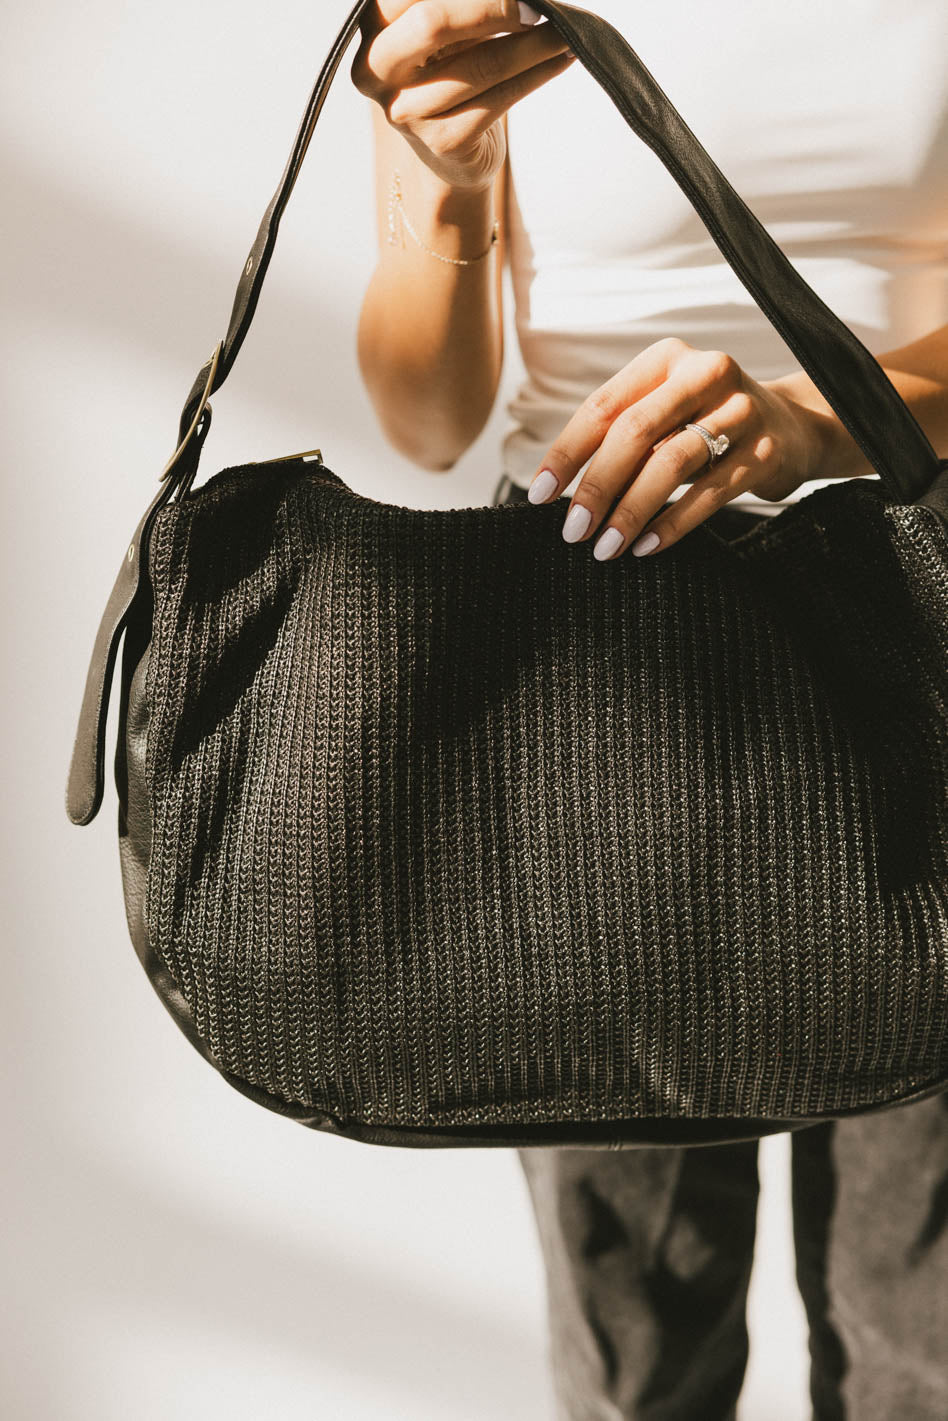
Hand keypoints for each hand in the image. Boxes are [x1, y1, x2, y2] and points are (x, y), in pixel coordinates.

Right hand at [351, 1, 574, 191]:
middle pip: (432, 23)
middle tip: (537, 5)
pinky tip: (561, 59)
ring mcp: (406, 112)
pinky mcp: (442, 142)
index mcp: (371, 28)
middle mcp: (376, 71)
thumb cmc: (447, 72)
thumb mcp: (444, 28)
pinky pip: (498, 101)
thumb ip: (459, 4)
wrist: (450, 151)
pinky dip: (536, 75)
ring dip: (533, 45)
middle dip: (494, 6)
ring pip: (479, 65)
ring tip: (565, 31)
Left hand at [525, 337, 833, 559]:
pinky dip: (672, 524)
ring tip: (605, 547)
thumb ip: (620, 436)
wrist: (797, 428)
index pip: (603, 406)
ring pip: (671, 462)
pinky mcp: (765, 451)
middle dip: (596, 486)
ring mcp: (741, 410)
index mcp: (667, 359)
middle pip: (634, 432)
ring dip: (631, 511)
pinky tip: (646, 547)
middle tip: (572, 531)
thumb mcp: (665, 413)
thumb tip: (558, 489)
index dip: (566, 453)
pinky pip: (709, 494)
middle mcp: (706, 373)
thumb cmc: (708, 425)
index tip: (539, 495)